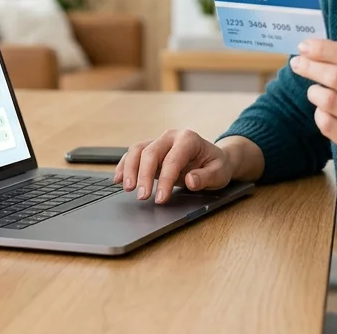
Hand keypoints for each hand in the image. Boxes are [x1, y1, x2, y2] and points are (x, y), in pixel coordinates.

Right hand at [113, 129, 234, 203]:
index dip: (165, 180)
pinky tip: (118, 179)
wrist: (214, 158)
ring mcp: (159, 142)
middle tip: (142, 196)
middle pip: (150, 152)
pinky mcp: (151, 150)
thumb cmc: (217, 165)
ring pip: (137, 150)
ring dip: (129, 169)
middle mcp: (171, 137)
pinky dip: (124, 166)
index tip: (161, 198)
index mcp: (188, 139)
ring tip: (127, 188)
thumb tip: (190, 180)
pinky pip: (133, 155)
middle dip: (143, 175)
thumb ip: (206, 177)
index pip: (172, 159)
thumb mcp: (219, 173)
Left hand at [290, 39, 336, 177]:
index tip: (304, 46)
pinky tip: (323, 112)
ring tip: (314, 91)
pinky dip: (319, 114)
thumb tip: (312, 50)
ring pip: (329, 101)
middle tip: (297, 63)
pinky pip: (327, 124)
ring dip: (314, 92)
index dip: (325, 49)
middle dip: (312, 67)